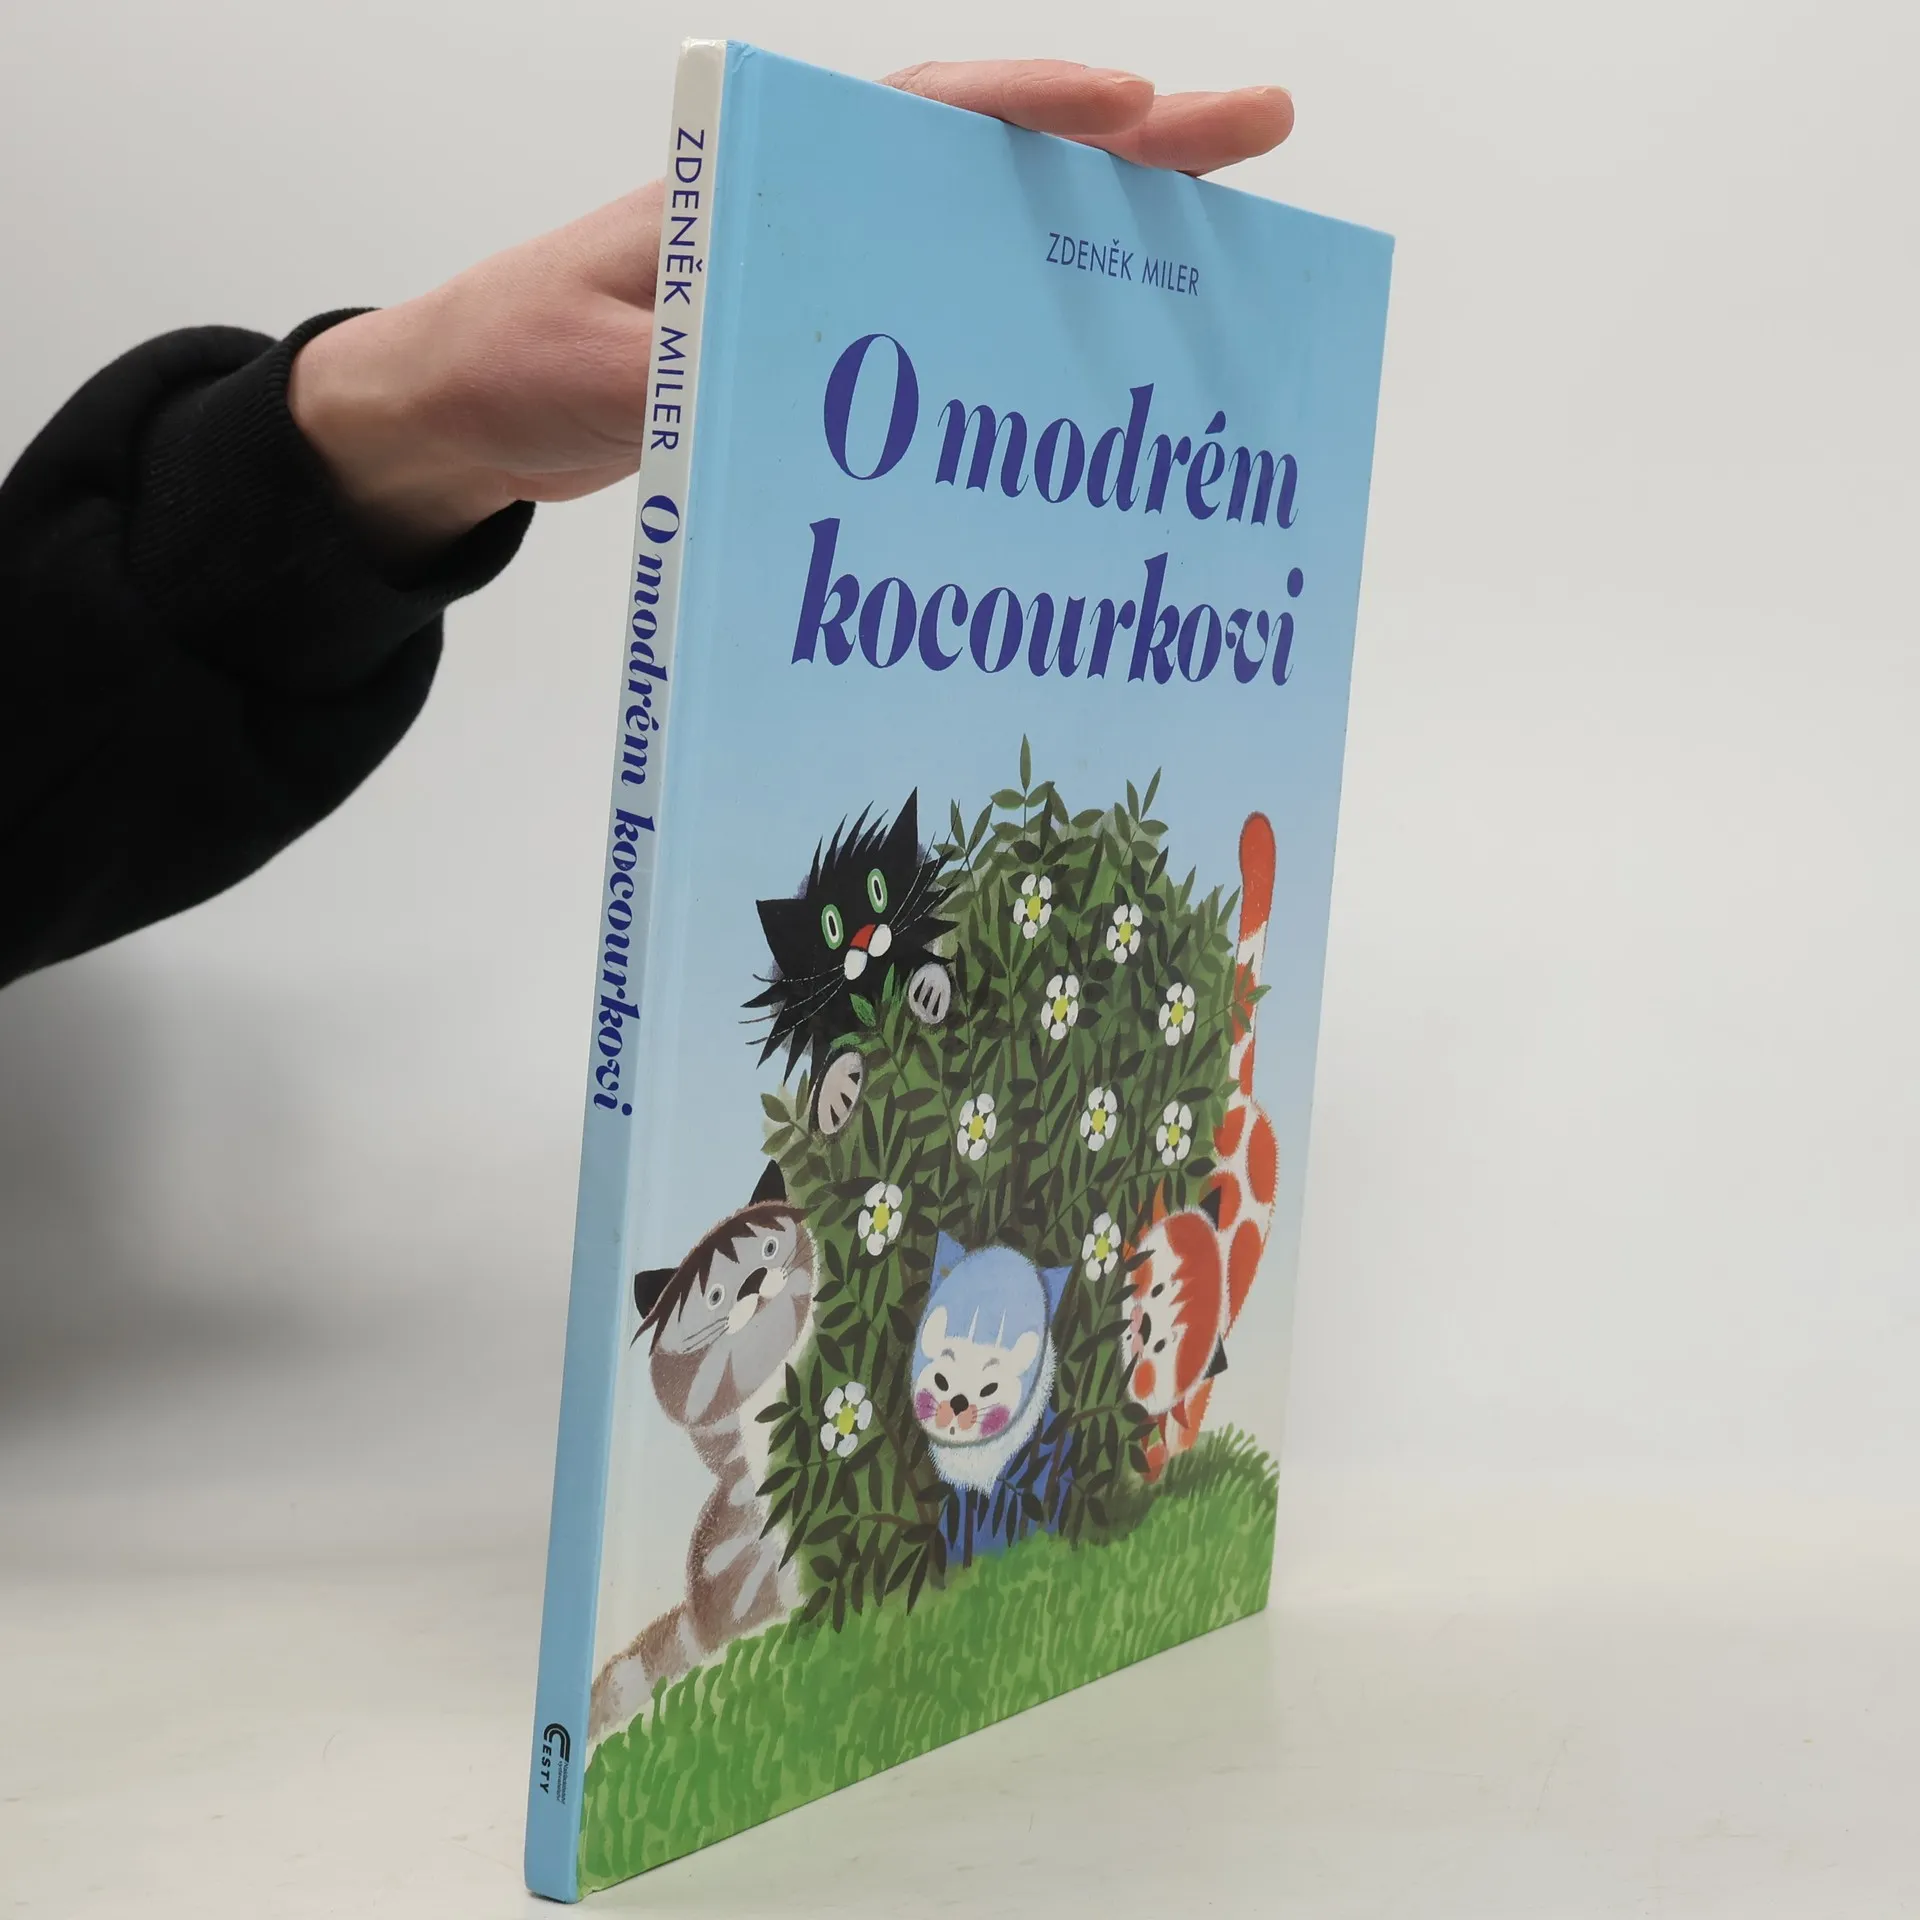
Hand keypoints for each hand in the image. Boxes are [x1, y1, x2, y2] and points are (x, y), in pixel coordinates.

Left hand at [288, 61, 1294, 556]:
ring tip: (1221, 244)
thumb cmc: (512, 358)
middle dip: (1126, 149)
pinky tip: (1090, 369)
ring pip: (984, 240)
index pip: (919, 119)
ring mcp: (826, 277)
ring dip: (1096, 246)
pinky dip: (1025, 337)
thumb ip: (680, 377)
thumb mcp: (592, 370)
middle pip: (990, 165)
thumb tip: (775, 394)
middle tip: (1257, 126)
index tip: (1136, 103)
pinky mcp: (823, 347)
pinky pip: (949, 326)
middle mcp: (813, 213)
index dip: (1033, 110)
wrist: (466, 408)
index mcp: (760, 179)